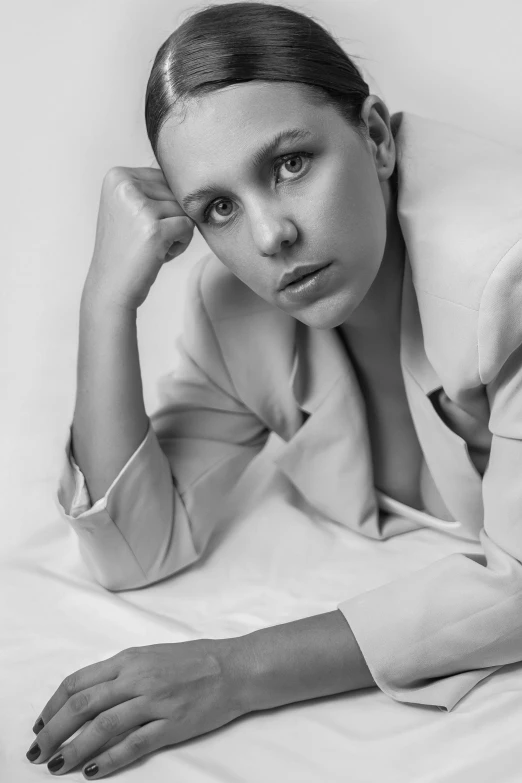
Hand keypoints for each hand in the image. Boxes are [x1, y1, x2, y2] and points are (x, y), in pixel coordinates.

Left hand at [26, 639, 248, 777]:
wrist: (235, 668)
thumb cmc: (195, 660)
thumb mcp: (152, 654)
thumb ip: (121, 671)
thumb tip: (89, 695)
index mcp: (129, 658)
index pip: (78, 682)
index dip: (53, 706)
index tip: (41, 724)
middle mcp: (137, 678)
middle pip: (82, 705)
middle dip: (53, 731)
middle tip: (37, 752)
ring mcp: (155, 702)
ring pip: (102, 727)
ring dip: (74, 749)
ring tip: (57, 766)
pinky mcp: (172, 724)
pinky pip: (133, 745)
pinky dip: (108, 761)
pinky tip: (92, 772)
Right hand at [84, 166, 194, 311]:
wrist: (110, 287)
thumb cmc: (125, 250)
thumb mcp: (127, 207)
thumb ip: (149, 187)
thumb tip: (187, 172)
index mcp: (116, 176)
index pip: (164, 178)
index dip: (162, 206)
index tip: (139, 224)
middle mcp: (125, 186)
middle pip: (175, 193)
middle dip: (169, 219)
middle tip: (145, 239)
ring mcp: (140, 207)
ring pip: (184, 210)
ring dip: (175, 232)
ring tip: (151, 247)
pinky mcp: (155, 229)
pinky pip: (188, 227)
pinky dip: (180, 244)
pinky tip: (158, 255)